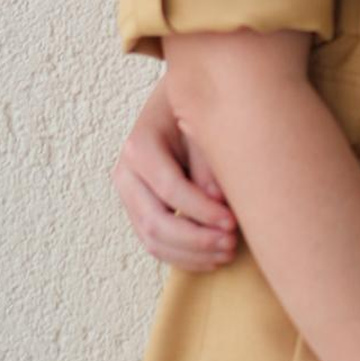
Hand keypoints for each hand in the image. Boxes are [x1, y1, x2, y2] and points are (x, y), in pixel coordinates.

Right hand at [110, 74, 237, 269]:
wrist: (176, 102)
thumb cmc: (194, 109)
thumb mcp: (203, 123)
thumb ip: (207, 159)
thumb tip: (217, 201)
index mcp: (139, 145)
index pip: (170, 189)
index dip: (202, 211)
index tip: (233, 221)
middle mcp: (126, 173)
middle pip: (155, 222)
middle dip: (197, 240)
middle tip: (232, 244)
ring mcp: (129, 195)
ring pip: (152, 240)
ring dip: (192, 254)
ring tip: (228, 253)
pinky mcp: (138, 210)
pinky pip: (155, 243)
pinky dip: (184, 256)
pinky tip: (213, 258)